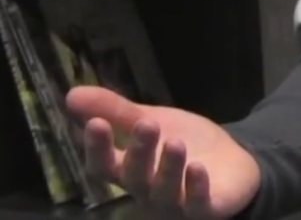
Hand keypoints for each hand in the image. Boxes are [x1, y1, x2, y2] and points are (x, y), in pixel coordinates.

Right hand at [67, 85, 261, 218]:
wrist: (231, 162)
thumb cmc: (183, 142)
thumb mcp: (150, 121)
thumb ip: (114, 111)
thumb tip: (70, 93)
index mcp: (129, 170)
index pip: (104, 165)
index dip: (97, 148)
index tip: (95, 123)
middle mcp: (147, 191)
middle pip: (136, 177)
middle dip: (140, 152)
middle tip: (147, 124)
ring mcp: (176, 203)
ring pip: (166, 192)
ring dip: (169, 168)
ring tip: (176, 143)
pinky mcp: (206, 209)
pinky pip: (199, 204)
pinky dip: (197, 188)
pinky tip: (198, 169)